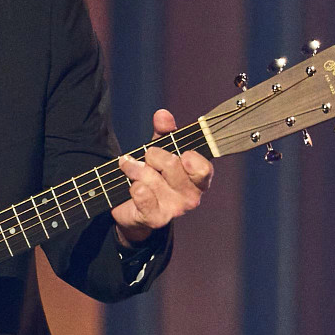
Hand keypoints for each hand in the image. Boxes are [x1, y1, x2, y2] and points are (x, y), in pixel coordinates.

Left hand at [113, 107, 211, 244]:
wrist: (135, 208)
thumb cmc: (154, 175)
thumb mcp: (160, 149)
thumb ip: (164, 132)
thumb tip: (163, 115)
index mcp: (199, 178)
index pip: (203, 169)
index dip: (191, 159)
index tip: (182, 153)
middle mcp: (192, 196)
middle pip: (172, 165)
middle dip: (152, 155)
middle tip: (145, 157)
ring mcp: (175, 210)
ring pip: (151, 178)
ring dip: (135, 169)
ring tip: (130, 169)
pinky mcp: (156, 219)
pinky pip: (141, 194)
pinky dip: (132, 186)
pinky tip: (132, 187)